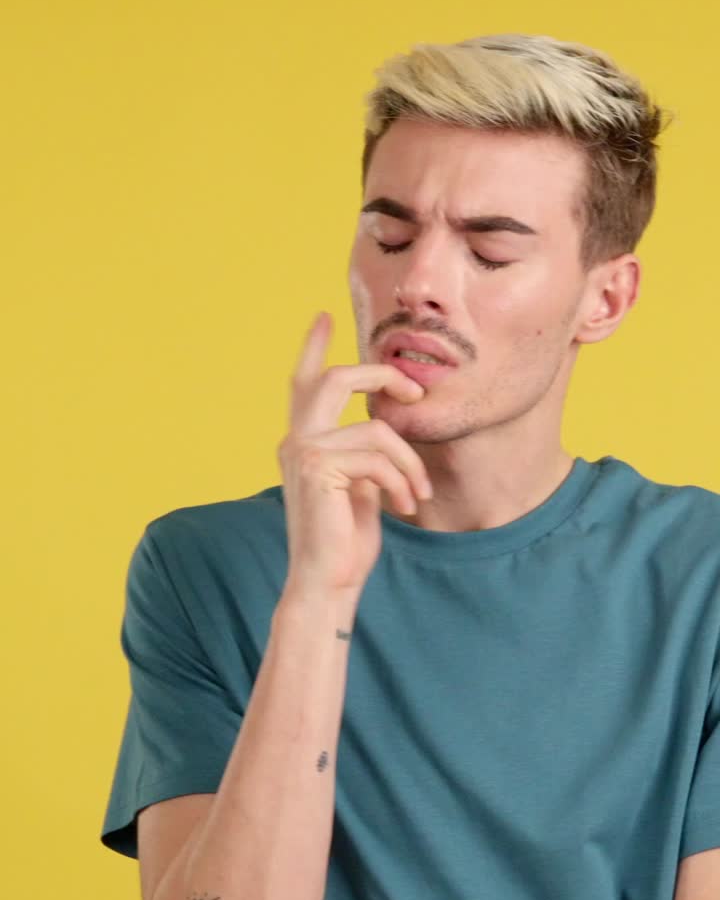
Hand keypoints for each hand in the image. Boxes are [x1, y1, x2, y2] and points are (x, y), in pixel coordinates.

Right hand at [278, 311, 432, 598]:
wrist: (327, 583)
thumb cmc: (345, 543)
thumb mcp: (361, 489)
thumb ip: (364, 455)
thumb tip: (387, 431)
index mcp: (304, 442)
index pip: (304, 384)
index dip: (314, 348)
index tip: (323, 316)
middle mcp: (295, 440)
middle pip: (337, 380)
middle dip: (382, 375)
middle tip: (415, 389)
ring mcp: (302, 451)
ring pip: (376, 429)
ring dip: (410, 463)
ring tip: (418, 496)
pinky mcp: (318, 467)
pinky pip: (378, 455)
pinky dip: (402, 480)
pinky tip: (407, 506)